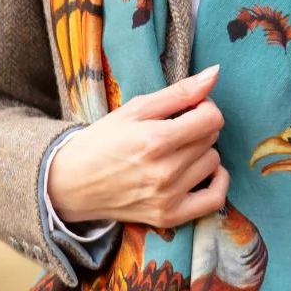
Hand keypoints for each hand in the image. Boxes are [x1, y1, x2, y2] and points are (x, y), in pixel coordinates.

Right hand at [46, 65, 228, 231]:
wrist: (73, 183)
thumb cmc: (102, 141)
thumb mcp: (135, 108)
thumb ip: (178, 92)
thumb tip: (215, 73)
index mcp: (155, 140)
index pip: (211, 118)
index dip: (204, 107)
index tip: (189, 108)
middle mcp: (165, 172)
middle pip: (211, 138)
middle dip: (199, 127)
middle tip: (177, 127)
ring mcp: (168, 197)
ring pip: (213, 163)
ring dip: (202, 152)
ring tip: (179, 150)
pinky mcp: (170, 216)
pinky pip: (214, 200)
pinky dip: (217, 182)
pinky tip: (204, 171)